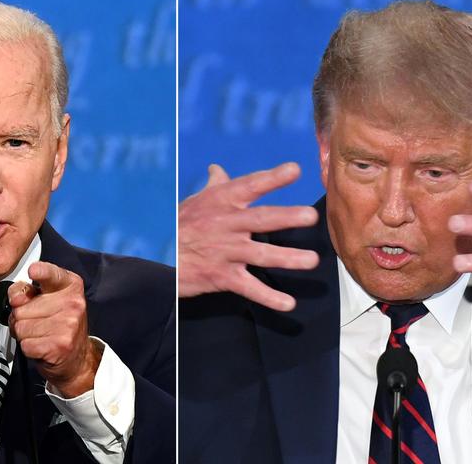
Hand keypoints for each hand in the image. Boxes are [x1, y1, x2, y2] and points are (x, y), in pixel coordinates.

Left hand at [8, 262, 99, 397]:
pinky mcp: (60, 345)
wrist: (78, 357)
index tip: (33, 271)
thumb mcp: (47, 300)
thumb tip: (16, 298)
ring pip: (20, 327)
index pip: (51, 274)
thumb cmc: (59, 324)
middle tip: (38, 322)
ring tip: (40, 334)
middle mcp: (73, 303)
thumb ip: (27, 290)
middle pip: (21, 307)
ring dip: (24, 334)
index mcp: (70, 286)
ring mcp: (68, 324)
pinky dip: (28, 348)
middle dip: (21, 317)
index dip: (40, 272)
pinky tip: (42, 346)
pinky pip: (25, 344)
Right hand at [179, 162, 318, 310]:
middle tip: (310, 216)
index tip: (294, 170)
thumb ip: (214, 186)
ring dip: (287, 258)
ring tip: (311, 260)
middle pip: (261, 219)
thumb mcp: (195, 202)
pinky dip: (269, 297)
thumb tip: (217, 168)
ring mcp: (226, 252)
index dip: (272, 178)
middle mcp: (227, 224)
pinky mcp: (223, 277)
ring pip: (261, 254)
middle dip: (286, 218)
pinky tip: (288, 303)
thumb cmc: (180, 226)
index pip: (250, 186)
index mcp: (222, 202)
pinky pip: (249, 288)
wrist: (160, 258)